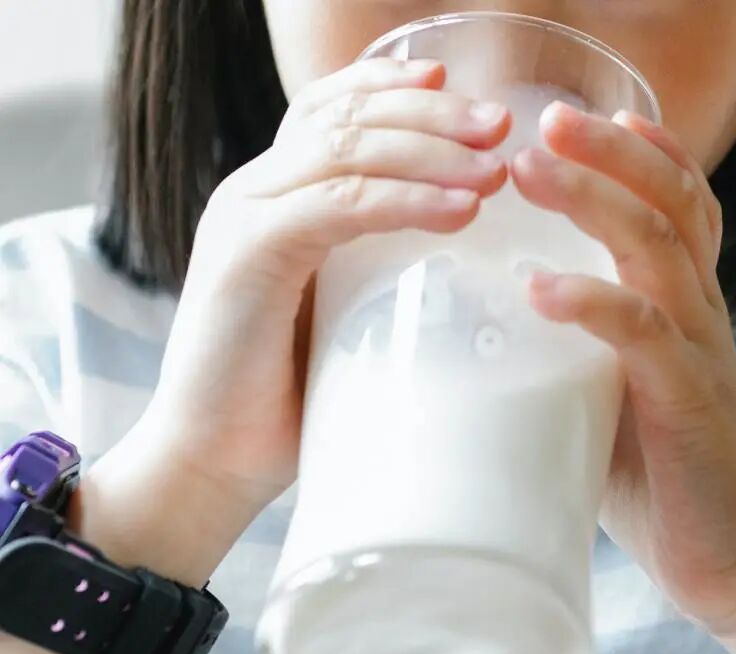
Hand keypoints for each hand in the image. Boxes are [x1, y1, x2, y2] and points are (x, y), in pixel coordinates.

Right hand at [138, 58, 509, 522]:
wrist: (212, 462)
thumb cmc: (288, 400)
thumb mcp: (341, 316)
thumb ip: (375, 271)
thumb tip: (464, 261)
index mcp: (274, 198)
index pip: (331, 110)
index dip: (395, 88)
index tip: (465, 93)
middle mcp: (254, 192)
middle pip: (347, 116)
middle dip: (432, 112)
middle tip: (501, 124)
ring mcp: (244, 217)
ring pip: (346, 149)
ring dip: (431, 151)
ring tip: (494, 170)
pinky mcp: (246, 255)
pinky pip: (337, 205)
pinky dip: (403, 202)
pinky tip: (458, 211)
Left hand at [512, 104, 735, 637]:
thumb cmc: (669, 487)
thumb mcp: (615, 409)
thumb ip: (574, 369)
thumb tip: (492, 354)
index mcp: (685, 313)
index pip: (681, 209)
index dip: (644, 154)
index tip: (584, 118)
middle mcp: (701, 317)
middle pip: (670, 202)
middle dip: (609, 151)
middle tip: (544, 118)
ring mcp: (701, 354)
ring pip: (657, 248)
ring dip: (593, 199)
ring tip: (530, 168)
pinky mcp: (691, 402)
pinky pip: (644, 333)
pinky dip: (590, 302)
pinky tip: (539, 287)